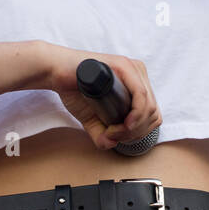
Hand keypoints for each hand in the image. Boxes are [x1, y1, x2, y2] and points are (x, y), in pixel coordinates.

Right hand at [39, 43, 162, 150]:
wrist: (55, 72)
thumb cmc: (73, 89)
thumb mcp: (92, 119)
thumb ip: (102, 134)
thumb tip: (110, 144)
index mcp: (136, 84)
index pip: (152, 115)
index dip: (139, 133)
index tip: (117, 137)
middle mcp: (138, 75)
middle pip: (153, 114)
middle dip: (136, 133)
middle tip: (113, 136)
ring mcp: (132, 69)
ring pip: (149, 107)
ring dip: (134, 128)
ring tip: (112, 131)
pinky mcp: (123, 66)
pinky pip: (141, 95)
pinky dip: (135, 115)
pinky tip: (124, 124)